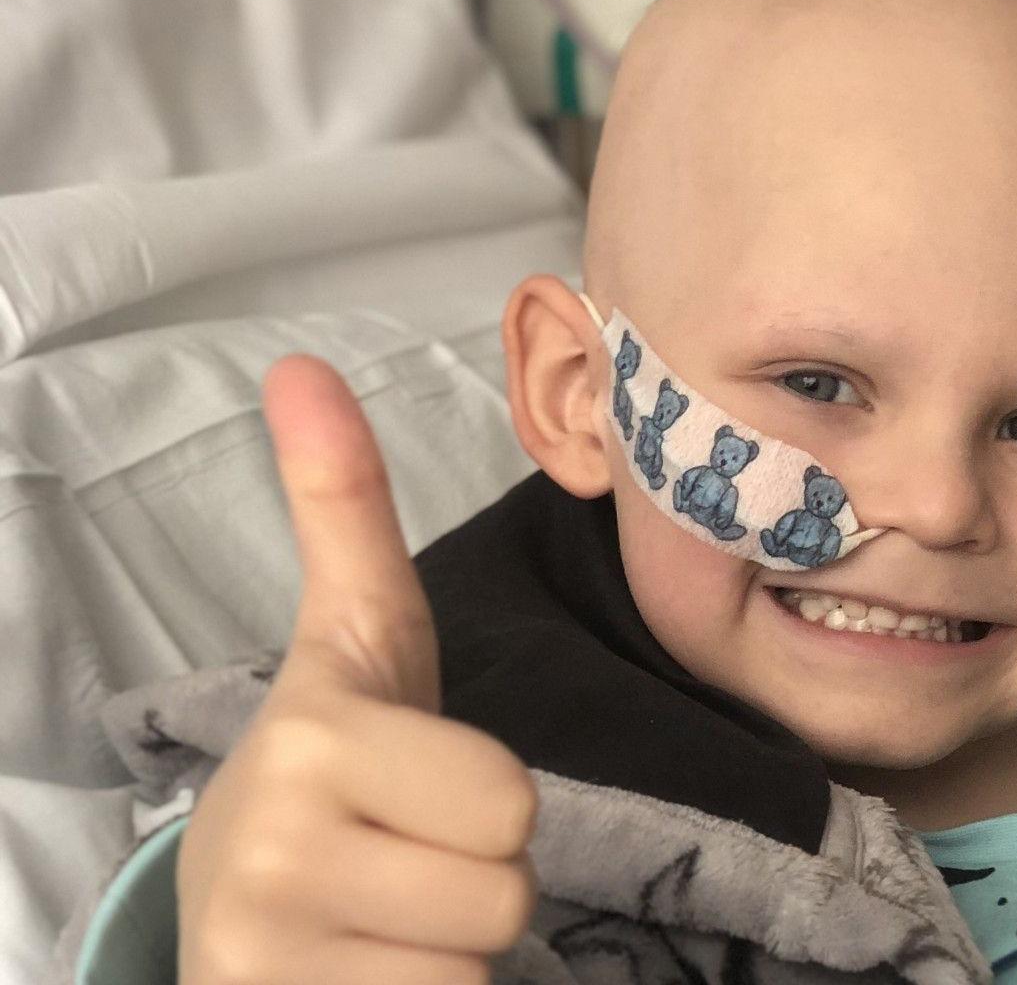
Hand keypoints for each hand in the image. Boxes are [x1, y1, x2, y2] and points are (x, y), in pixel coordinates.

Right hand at [178, 356, 538, 984]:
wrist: (233, 898)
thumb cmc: (335, 759)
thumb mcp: (353, 635)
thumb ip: (343, 508)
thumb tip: (302, 366)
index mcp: (307, 742)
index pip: (511, 803)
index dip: (489, 805)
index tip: (416, 790)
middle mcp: (270, 854)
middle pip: (506, 888)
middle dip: (477, 876)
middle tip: (407, 855)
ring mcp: (266, 958)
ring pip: (477, 961)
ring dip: (453, 946)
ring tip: (384, 912)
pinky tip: (364, 970)